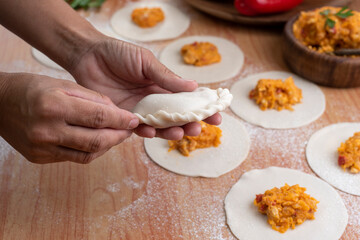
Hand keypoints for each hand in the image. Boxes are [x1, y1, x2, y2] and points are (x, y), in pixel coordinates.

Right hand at [0, 73, 138, 163]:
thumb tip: (117, 112)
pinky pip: (74, 158)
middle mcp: (47, 130)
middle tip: (128, 130)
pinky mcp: (39, 158)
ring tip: (116, 136)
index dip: (121, 120)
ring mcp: (42, 148)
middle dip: (118, 136)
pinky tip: (98, 142)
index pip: (99, 118)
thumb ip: (92, 99)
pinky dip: (90, 151)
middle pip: (96, 140)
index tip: (134, 120)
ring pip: (87, 154)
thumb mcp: (63, 85)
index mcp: (54, 106)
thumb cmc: (31, 88)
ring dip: (107, 146)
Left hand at [70, 36, 220, 139]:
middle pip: (176, 117)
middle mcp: (154, 100)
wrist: (89, 55)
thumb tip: (194, 87)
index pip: (187, 100)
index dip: (202, 109)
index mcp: (163, 86)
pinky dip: (144, 131)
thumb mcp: (145, 61)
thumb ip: (166, 77)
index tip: (217, 116)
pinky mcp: (123, 116)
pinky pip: (136, 128)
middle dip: (189, 124)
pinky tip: (150, 132)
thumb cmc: (119, 53)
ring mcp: (140, 110)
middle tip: (198, 129)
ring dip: (170, 132)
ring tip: (179, 134)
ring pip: (159, 126)